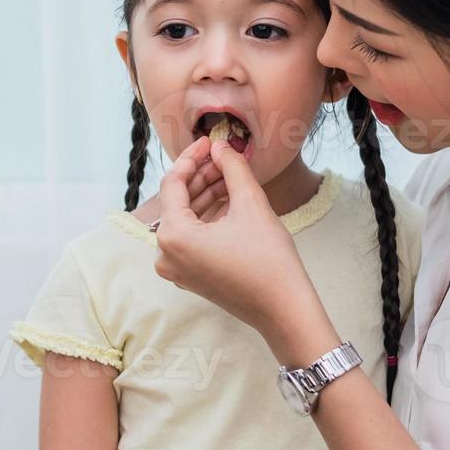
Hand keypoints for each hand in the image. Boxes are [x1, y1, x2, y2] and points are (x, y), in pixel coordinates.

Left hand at [154, 137, 319, 337]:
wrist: (284, 310)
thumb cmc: (268, 259)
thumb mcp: (251, 203)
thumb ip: (232, 168)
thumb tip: (220, 146)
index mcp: (172, 236)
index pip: (173, 183)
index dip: (192, 157)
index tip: (210, 140)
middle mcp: (165, 254)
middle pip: (178, 202)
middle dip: (202, 175)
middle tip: (224, 154)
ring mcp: (175, 269)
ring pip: (186, 219)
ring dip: (206, 194)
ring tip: (231, 173)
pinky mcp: (189, 276)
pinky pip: (191, 237)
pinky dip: (207, 217)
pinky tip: (228, 198)